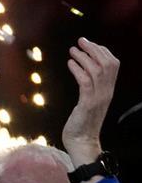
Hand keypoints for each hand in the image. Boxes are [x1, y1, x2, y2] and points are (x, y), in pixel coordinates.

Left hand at [62, 38, 118, 165]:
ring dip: (84, 57)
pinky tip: (69, 63)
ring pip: (97, 70)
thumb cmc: (81, 123)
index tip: (89, 44)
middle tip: (81, 41)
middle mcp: (107, 92)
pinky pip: (86, 82)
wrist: (81, 142)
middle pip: (108, 63)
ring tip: (72, 50)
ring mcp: (99, 98)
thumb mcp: (88, 102)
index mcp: (108, 90)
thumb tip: (83, 73)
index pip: (113, 65)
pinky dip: (78, 70)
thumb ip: (89, 89)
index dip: (102, 51)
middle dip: (94, 49)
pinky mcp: (88, 103)